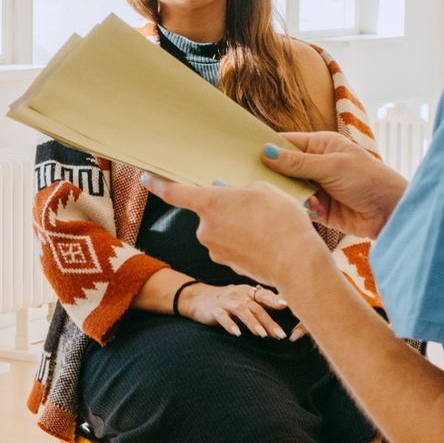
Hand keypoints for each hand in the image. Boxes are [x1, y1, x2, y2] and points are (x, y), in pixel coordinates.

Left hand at [142, 174, 328, 295]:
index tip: (147, 178)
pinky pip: (231, 246)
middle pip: (208, 212)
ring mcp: (214, 249)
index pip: (173, 192)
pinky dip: (244, 242)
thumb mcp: (264, 190)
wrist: (296, 263)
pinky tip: (265, 241)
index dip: (158, 183)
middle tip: (253, 207)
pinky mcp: (227, 264)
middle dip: (225, 208)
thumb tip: (229, 194)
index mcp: (210, 204)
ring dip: (237, 226)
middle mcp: (205, 228)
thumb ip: (240, 190)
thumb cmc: (282, 221)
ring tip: (266, 226)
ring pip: (222, 230)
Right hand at [183, 282, 290, 337]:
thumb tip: (286, 304)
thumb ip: (263, 302)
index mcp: (248, 292)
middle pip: (256, 308)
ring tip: (262, 334)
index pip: (264, 296)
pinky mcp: (214, 310)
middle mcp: (238, 295)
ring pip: (241, 311)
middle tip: (280, 335)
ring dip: (252, 323)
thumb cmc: (228, 300)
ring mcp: (226, 302)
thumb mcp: (246, 298)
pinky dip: (230, 325)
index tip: (286, 306)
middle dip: (269, 322)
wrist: (199, 298)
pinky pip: (222, 317)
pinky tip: (237, 333)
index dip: (275, 300)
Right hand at [261, 133, 406, 237]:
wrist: (392, 212)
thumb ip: (297, 162)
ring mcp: (317, 187)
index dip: (266, 146)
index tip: (241, 153)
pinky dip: (300, 209)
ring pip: (289, 189)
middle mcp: (316, 164)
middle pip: (283, 167)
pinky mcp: (320, 209)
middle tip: (250, 179)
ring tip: (285, 197)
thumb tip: (265, 152)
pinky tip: (310, 210)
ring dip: (288, 194)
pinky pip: (299, 207)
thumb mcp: (332, 166)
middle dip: (271, 174)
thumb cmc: (369, 180)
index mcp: (321, 145)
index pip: (286, 142)